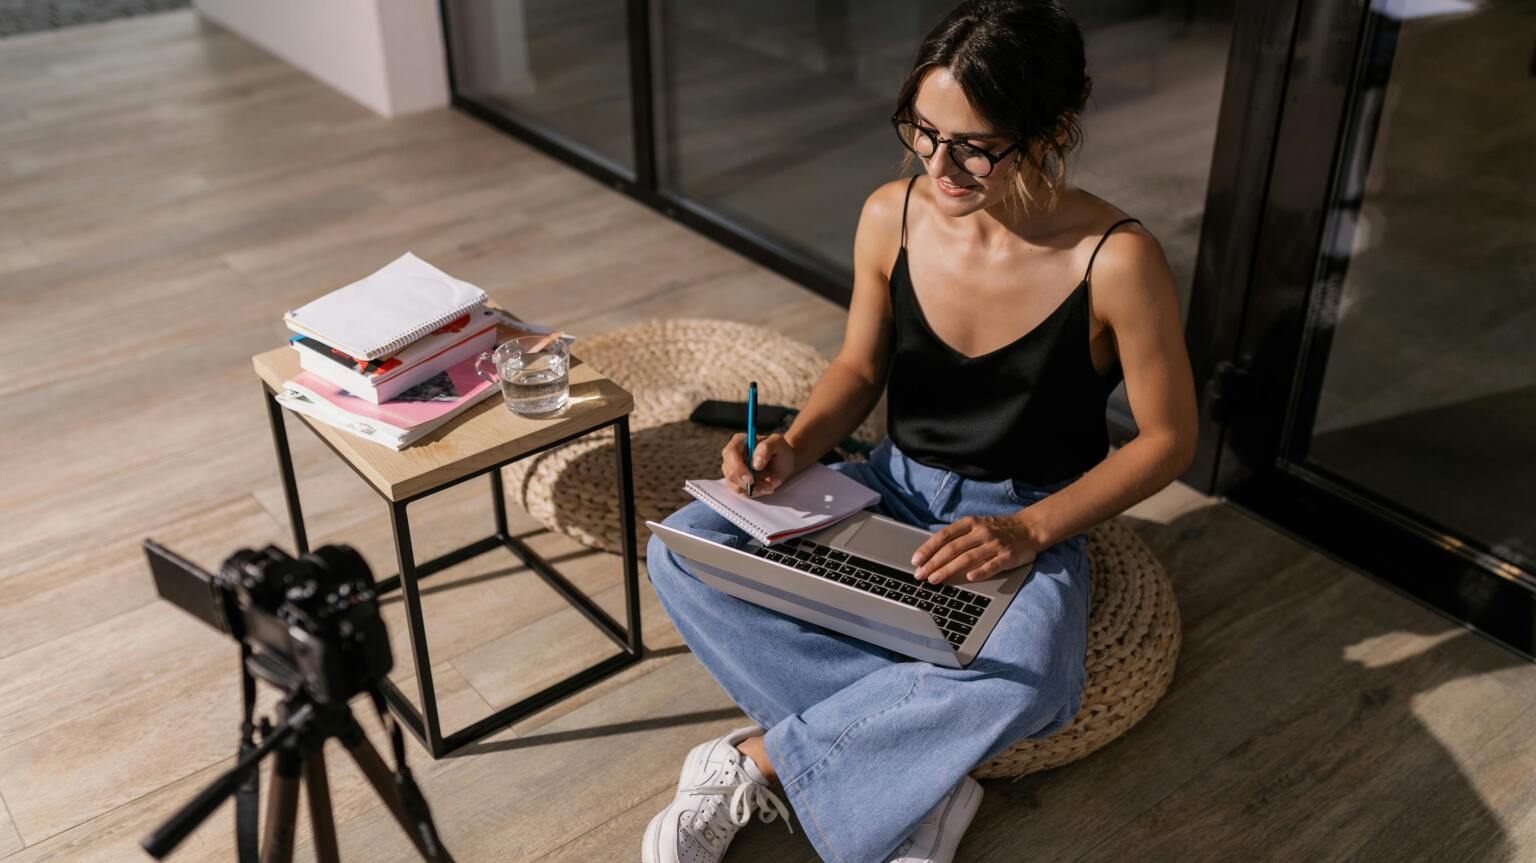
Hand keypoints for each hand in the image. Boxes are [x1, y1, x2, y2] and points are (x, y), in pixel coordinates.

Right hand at [721, 432, 797, 497]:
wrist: (784, 463)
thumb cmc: (780, 450)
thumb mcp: (777, 443)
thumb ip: (766, 448)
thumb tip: (755, 464)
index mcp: (739, 441)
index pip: (729, 453)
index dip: (737, 467)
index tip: (751, 479)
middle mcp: (732, 456)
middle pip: (729, 472)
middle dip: (746, 483)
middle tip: (767, 485)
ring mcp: (733, 470)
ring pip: (734, 485)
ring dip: (755, 489)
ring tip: (771, 484)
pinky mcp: (737, 482)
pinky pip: (740, 492)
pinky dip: (755, 492)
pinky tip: (767, 486)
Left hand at [910, 514, 1038, 583]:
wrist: (1029, 528)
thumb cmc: (997, 529)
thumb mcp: (976, 525)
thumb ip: (958, 537)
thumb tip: (932, 553)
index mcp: (970, 523)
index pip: (944, 536)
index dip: (928, 548)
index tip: (916, 560)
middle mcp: (981, 532)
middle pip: (952, 548)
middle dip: (934, 563)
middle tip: (920, 575)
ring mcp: (995, 544)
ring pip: (968, 558)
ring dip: (949, 569)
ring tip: (935, 579)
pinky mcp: (1008, 556)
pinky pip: (992, 565)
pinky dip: (980, 571)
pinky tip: (969, 578)